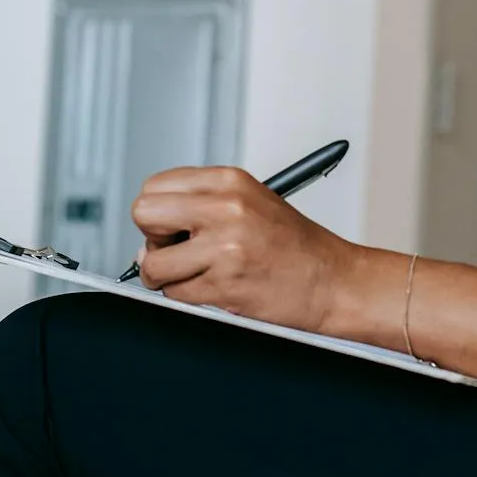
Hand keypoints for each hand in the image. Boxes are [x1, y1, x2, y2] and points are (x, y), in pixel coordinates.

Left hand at [130, 166, 355, 333]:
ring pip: (153, 263)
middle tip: (177, 249)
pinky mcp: (224, 283)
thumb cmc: (295, 245)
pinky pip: (175, 293)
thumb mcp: (251, 200)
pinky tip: (216, 287)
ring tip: (197, 273)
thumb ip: (202, 203)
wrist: (331, 280)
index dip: (158, 210)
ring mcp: (224, 246)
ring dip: (166, 276)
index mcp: (230, 180)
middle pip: (144, 214)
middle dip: (153, 238)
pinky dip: (188, 296)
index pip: (155, 185)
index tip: (172, 225)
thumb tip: (151, 228)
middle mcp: (226, 207)